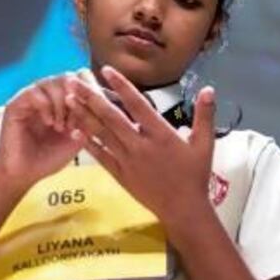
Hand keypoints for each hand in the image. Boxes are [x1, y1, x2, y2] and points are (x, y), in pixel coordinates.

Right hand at [0, 71, 96, 192]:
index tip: (95, 114)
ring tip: (61, 126)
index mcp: (65, 98)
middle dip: (78, 97)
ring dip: (62, 104)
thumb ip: (92, 120)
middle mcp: (49, 93)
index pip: (83, 78)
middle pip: (70, 76)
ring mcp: (32, 96)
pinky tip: (50, 123)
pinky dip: (46, 107)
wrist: (25, 174)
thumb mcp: (79, 137)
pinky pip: (34, 92)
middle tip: (76, 122)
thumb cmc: (52, 157)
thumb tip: (108, 105)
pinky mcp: (16, 103)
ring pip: (54, 81)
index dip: (92, 91)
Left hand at [65, 66, 216, 228]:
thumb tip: (209, 89)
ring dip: (85, 115)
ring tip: (69, 99)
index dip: (122, 86)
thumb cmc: (195, 175)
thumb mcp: (205, 144)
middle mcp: (140, 144)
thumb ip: (205, 115)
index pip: (138, 105)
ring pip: (102, 134)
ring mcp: (128, 160)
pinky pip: (101, 156)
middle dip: (91, 97)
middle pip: (112, 117)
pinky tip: (75, 130)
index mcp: (161, 134)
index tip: (106, 70)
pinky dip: (88, 142)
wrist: (183, 209)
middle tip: (74, 80)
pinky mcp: (120, 174)